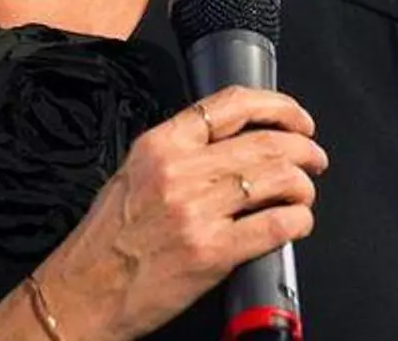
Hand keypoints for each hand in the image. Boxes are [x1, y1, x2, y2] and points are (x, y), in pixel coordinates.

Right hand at [33, 86, 327, 340]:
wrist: (82, 293)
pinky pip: (275, 225)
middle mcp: (180, 170)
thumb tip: (234, 145)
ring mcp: (197, 211)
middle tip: (314, 159)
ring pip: (279, 178)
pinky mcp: (211, 251)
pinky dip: (298, 221)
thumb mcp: (133, 174)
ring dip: (304, 186)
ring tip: (304, 195)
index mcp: (160, 144)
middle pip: (266, 141)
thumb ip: (179, 154)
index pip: (231, 105)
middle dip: (304, 149)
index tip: (297, 120)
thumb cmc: (105, 240)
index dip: (278, 107)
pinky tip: (297, 223)